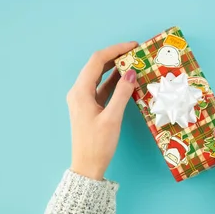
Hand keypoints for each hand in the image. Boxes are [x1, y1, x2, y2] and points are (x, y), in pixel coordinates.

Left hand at [66, 42, 137, 179]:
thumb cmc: (98, 145)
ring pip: (99, 76)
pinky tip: (126, 80)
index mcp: (80, 92)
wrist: (87, 167)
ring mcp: (82, 99)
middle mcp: (78, 92)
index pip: (97, 61)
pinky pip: (101, 88)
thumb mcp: (112, 118)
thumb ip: (122, 93)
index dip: (115, 50)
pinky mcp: (89, 107)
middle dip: (115, 56)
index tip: (133, 46)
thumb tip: (131, 73)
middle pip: (96, 66)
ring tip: (133, 62)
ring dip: (115, 68)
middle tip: (135, 52)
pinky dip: (113, 82)